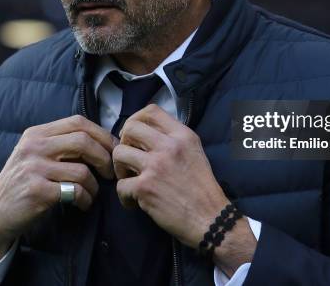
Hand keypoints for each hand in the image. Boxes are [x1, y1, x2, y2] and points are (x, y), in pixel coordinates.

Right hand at [0, 115, 115, 278]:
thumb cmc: (24, 184)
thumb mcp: (36, 155)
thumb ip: (61, 144)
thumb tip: (103, 141)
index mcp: (36, 133)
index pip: (78, 122)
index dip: (102, 134)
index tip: (113, 150)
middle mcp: (33, 147)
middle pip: (84, 141)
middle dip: (104, 157)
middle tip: (110, 173)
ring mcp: (33, 168)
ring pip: (82, 170)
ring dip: (95, 186)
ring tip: (92, 194)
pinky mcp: (37, 191)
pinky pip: (75, 191)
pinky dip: (85, 199)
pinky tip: (83, 204)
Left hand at [112, 104, 229, 247]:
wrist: (211, 220)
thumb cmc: (203, 189)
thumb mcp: (195, 153)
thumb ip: (174, 140)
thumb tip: (146, 136)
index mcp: (182, 135)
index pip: (151, 110)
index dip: (136, 119)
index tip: (135, 136)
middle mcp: (169, 146)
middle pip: (130, 127)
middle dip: (124, 142)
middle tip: (129, 159)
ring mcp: (155, 165)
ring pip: (119, 153)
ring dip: (120, 168)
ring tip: (130, 179)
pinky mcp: (145, 187)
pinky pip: (120, 185)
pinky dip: (124, 196)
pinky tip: (134, 202)